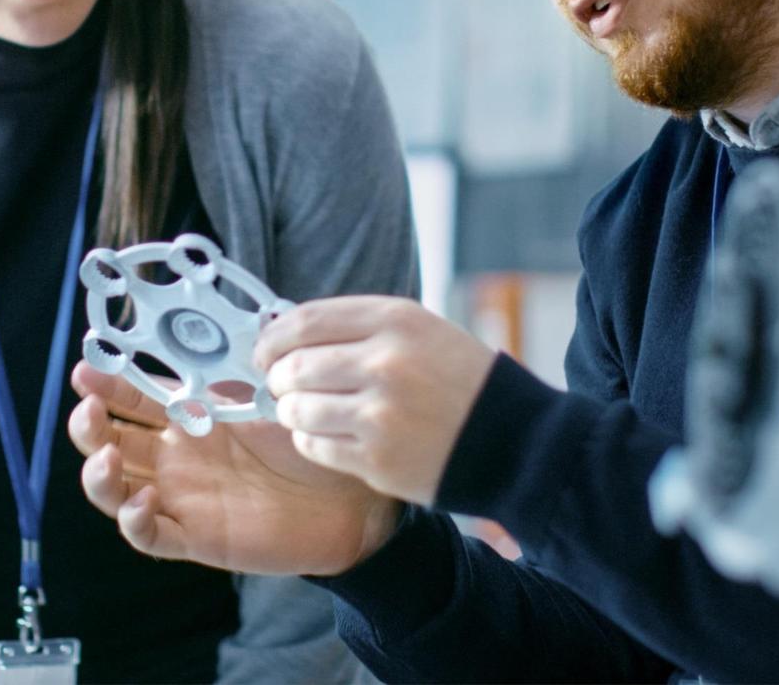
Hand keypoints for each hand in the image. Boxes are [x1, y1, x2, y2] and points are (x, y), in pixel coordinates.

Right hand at [68, 361, 401, 575]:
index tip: (87, 368)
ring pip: (115, 492)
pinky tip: (144, 501)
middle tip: (89, 409)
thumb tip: (204, 323)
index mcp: (187, 416)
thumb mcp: (264, 395)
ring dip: (98, 475)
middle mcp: (175, 456)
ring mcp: (181, 497)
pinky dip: (135, 521)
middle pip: (109, 442)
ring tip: (106, 457)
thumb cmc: (305, 438)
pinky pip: (151, 536)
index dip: (104, 384)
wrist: (346, 494)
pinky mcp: (196, 536)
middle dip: (88, 426)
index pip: (132, 398)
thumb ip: (231, 369)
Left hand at [255, 296, 495, 505]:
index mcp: (396, 319)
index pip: (306, 320)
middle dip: (277, 376)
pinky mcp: (377, 459)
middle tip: (280, 383)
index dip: (274, 336)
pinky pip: (315, 446)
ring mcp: (380, 413)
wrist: (514, 440)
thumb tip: (287, 331)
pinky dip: (309, 440)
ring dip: (290, 410)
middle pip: (296, 365)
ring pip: (298, 408)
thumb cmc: (459, 380)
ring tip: (301, 410)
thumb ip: (358, 326)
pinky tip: (324, 434)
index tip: (264, 348)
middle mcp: (386, 362)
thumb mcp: (419, 330)